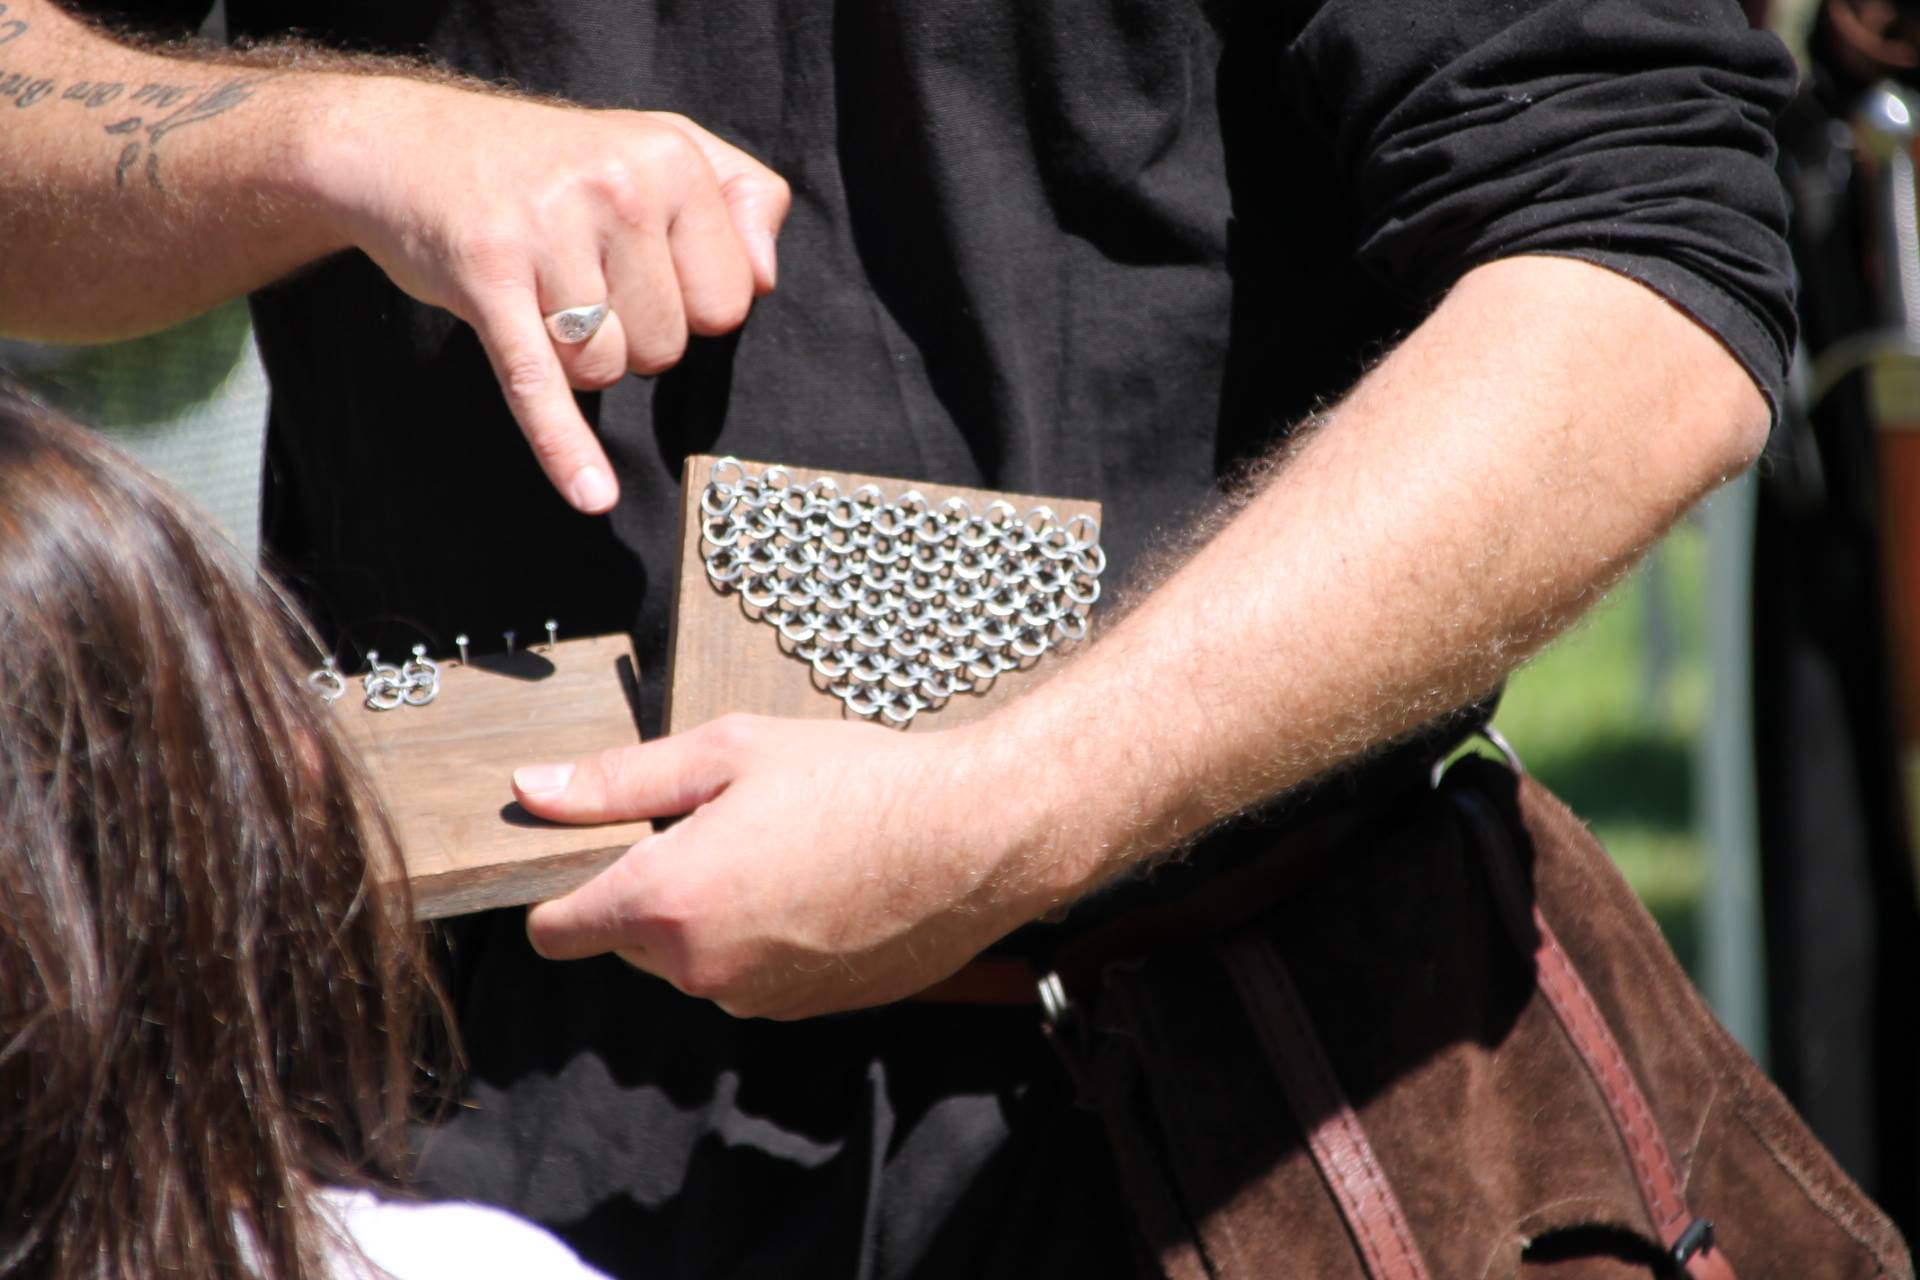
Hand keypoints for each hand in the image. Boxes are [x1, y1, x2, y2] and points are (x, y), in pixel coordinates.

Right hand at [306, 80, 790, 513]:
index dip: (692, 307)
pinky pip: (539, 383)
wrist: (407, 145)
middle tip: (584, 279)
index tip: (648, 272)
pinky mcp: (485, 278)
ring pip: (606, 370)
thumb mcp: (661, 143)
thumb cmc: (552, 164)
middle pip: (668, 346)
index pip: (729, 302)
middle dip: (630, 337)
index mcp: (671, 157)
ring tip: (544, 293)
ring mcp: (547, 231)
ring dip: (577, 357)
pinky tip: (591, 496)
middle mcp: (617, 187)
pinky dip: (564, 447)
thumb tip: (765, 280)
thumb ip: (741, 197)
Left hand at [513, 715, 1066, 1018]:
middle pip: (629, 940)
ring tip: (782, 850)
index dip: (562, 889)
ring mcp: (754, 1001)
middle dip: (653, 892)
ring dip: (713, 918)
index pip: (555, 930)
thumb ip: (618, 780)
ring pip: (694, 960)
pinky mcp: (803, 1012)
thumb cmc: (856, 781)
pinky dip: (765, 941)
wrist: (974, 838)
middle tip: (722, 824)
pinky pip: (751, 978)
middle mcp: (700, 969)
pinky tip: (817, 886)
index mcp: (666, 902)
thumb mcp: (728, 751)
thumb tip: (530, 792)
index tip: (594, 853)